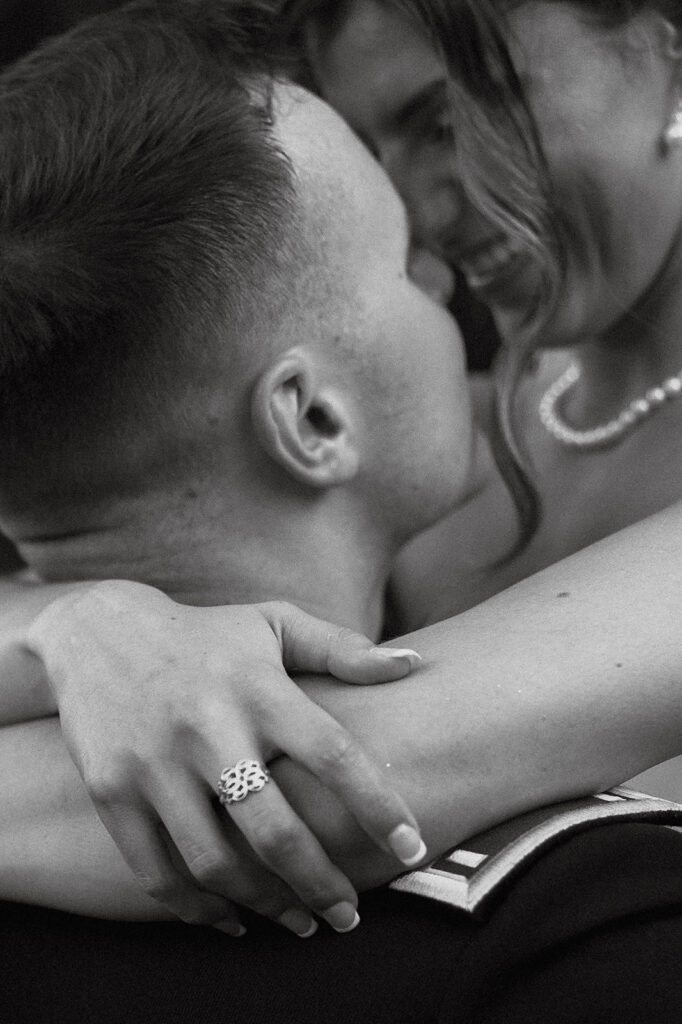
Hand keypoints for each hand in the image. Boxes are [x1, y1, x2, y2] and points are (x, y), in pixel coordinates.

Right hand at [26, 580, 425, 935]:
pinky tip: (232, 918)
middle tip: (351, 917)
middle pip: (274, 828)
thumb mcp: (274, 624)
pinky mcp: (111, 791)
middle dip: (322, 884)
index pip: (333, 754)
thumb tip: (414, 666)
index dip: (378, 806)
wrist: (98, 630)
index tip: (412, 847)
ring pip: (216, 863)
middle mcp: (208, 727)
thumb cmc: (206, 634)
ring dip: (266, 906)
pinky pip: (155, 872)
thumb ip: (343, 649)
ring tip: (301, 922)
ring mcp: (154, 763)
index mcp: (258, 688)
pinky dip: (197, 910)